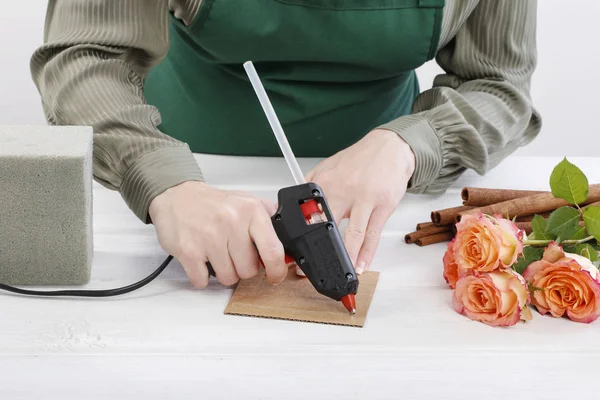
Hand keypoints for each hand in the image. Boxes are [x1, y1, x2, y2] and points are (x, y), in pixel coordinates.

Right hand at [148, 181, 286, 287]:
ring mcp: (209, 237)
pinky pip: (203, 281)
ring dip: (224, 272)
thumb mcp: (246, 202)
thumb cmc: (213, 204)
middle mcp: (231, 222)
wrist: (176, 196)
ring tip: (217, 254)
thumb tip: (287, 245)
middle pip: (249, 270)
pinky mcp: (188, 251)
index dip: (276, 270)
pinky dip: (202, 276)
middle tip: (234, 253)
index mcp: (251, 211)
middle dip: (243, 267)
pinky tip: (202, 259)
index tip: (274, 275)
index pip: (273, 251)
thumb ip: (268, 221)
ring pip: (228, 278)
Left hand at [305, 129, 414, 273]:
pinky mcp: (383, 206)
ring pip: (353, 234)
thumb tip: (292, 204)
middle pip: (327, 226)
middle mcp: (343, 190)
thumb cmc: (360, 160)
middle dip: (319, 249)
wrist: (390, 148)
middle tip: (311, 271)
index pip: (307, 213)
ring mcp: (365, 199)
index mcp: (326, 183)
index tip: (296, 251)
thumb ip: (311, 186)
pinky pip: (373, 234)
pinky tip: (361, 265)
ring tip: (339, 273)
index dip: (300, 234)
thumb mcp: (329, 166)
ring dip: (346, 257)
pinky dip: (367, 253)